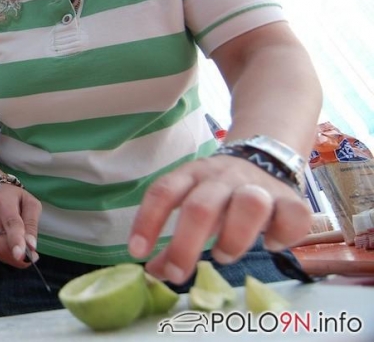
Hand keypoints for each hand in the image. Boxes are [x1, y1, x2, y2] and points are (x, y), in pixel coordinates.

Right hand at [0, 184, 41, 267]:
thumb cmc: (15, 198)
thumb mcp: (30, 204)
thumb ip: (31, 224)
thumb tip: (31, 246)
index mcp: (4, 202)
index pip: (10, 223)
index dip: (16, 241)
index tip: (21, 255)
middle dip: (14, 255)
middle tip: (30, 259)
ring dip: (10, 257)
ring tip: (23, 254)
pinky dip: (3, 255)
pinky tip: (11, 249)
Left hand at [128, 155, 310, 283]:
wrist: (264, 159)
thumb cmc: (220, 194)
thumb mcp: (191, 204)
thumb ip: (173, 240)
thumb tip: (153, 273)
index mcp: (192, 174)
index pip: (163, 192)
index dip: (147, 221)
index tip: (138, 253)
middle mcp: (222, 177)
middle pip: (201, 207)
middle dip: (185, 245)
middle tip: (177, 273)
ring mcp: (258, 186)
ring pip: (249, 205)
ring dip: (234, 238)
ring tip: (223, 255)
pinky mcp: (291, 199)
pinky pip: (293, 215)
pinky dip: (282, 235)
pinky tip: (270, 245)